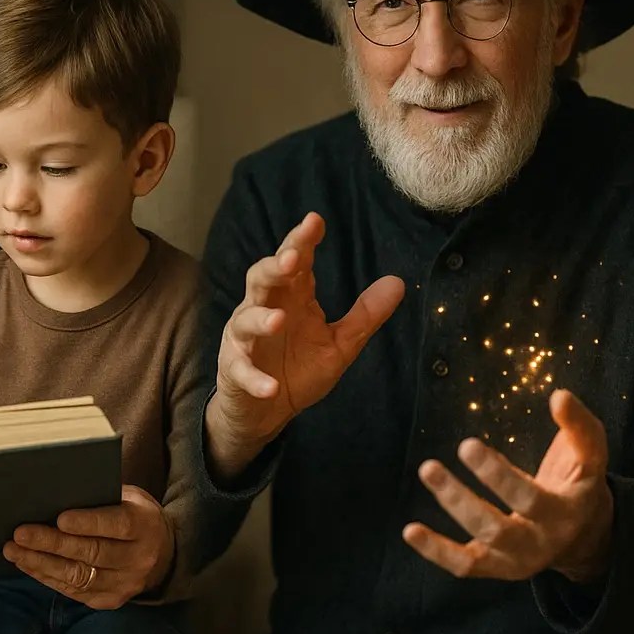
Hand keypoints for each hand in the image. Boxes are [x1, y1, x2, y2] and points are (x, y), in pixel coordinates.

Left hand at [2, 485, 172, 609]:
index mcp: (143, 525)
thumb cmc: (133, 514)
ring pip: (78, 576)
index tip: (59, 518)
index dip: (87, 523)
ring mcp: (124, 584)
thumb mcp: (128, 497)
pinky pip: (74, 591)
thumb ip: (100, 497)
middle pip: (91, 553)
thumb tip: (54, 493)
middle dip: (51, 544)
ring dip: (41, 564)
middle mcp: (137, 558)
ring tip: (13, 551)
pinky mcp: (110, 600)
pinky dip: (47, 578)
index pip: (115, 524)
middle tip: (20, 534)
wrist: (163, 552)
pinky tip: (28, 565)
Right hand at [208, 212, 403, 478]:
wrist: (265, 412)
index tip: (315, 220)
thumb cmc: (298, 370)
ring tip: (279, 320)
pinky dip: (255, 378)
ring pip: (245, 320)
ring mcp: (244, 341)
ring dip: (260, 319)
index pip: (294, 263)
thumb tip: (398, 281)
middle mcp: (263, 311)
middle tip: (292, 258)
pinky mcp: (235, 371)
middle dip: (274, 267)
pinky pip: (242, 371)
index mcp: (290, 299)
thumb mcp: (340, 344)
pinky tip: (270, 386)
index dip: (301, 241)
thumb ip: (364, 315)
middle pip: (261, 279)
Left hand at [403, 389, 614, 583]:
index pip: (530, 499)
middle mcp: (541, 542)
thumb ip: (581, 426)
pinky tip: (410, 530)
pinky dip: (436, 551)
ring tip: (428, 471)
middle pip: (500, 528)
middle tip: (437, 462)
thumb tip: (559, 396)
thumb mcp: (590, 457)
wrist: (586, 538)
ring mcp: (516, 558)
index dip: (497, 476)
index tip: (467, 444)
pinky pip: (464, 565)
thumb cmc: (579, 485)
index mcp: (565, 514)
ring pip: (481, 543)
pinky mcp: (495, 566)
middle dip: (464, 498)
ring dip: (451, 508)